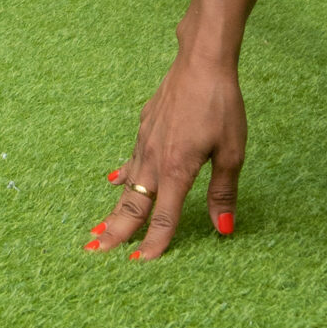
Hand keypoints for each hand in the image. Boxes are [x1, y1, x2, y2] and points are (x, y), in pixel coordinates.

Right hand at [86, 43, 245, 253]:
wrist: (201, 62)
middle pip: (132, 204)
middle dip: (115, 231)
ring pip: (127, 183)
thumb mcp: (232, 151)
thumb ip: (223, 192)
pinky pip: (130, 158)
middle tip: (94, 252)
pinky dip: (122, 175)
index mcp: (177, 170)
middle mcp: (155, 160)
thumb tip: (223, 228)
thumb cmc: (221, 105)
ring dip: (113, 208)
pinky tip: (115, 179)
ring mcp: (146, 141)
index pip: (164, 218)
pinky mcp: (145, 126)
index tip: (139, 265)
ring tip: (98, 227)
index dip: (154, 244)